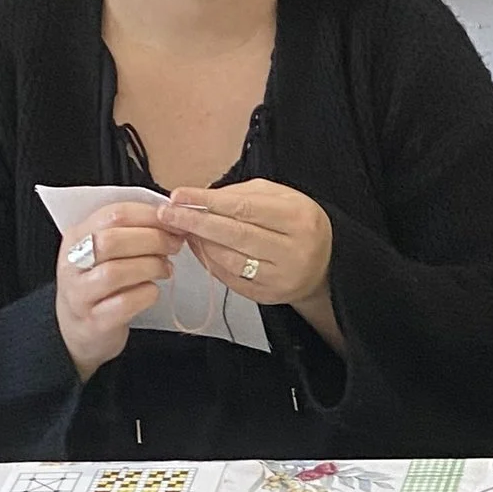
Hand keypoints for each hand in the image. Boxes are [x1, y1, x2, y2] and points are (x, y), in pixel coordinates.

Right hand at [55, 199, 172, 380]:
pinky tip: (153, 290)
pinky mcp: (94, 321)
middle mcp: (73, 264)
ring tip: (166, 268)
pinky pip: (123, 304)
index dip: (149, 215)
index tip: (174, 220)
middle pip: (112, 240)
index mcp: (76, 236)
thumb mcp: (102, 251)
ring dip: (150, 266)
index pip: (112, 214)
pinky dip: (146, 294)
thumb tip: (167, 215)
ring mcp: (81, 294)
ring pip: (115, 272)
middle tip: (174, 245)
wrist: (76, 330)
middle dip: (152, 239)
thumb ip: (127, 230)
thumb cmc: (97, 284)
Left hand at [157, 177, 333, 311]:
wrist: (325, 264)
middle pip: (235, 235)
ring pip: (229, 260)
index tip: (179, 195)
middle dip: (196, 223)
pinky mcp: (268, 296)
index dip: (208, 202)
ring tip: (181, 228)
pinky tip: (198, 247)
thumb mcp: (280, 198)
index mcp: (297, 218)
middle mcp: (292, 250)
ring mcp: (280, 277)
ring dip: (199, 243)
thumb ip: (242, 194)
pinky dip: (209, 261)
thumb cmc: (297, 224)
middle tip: (167, 214)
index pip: (244, 208)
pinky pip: (230, 279)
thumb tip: (201, 198)